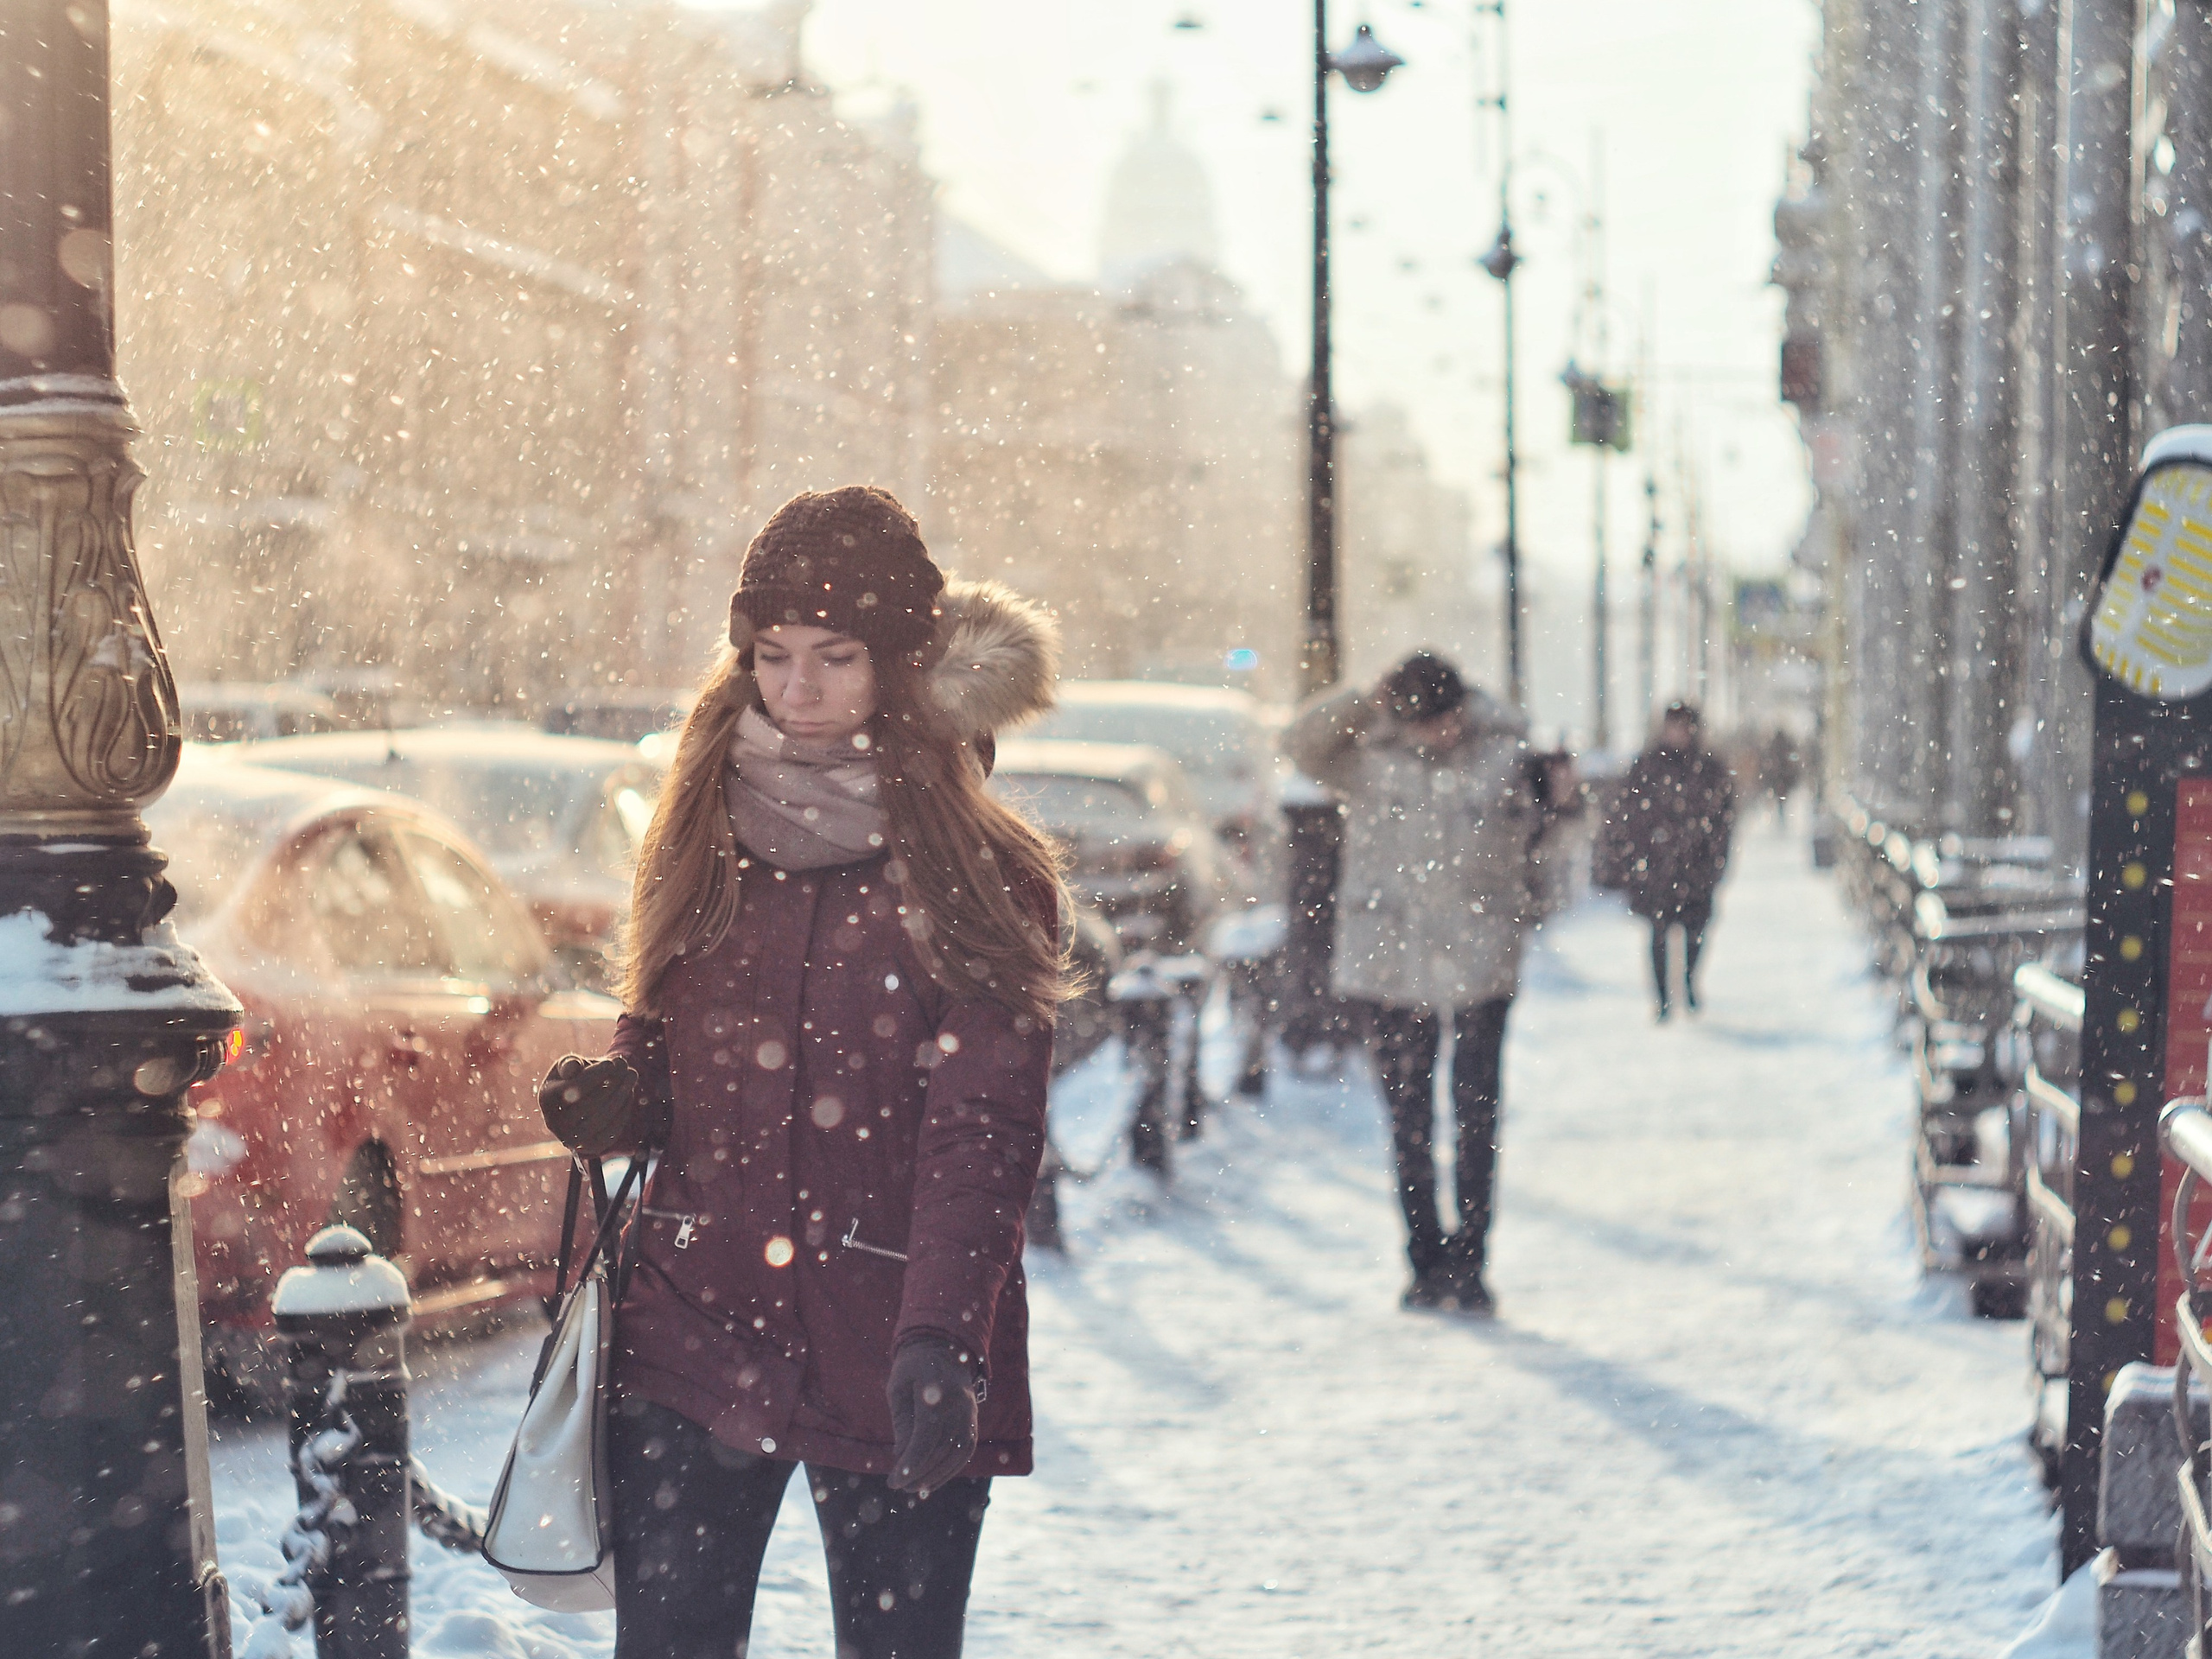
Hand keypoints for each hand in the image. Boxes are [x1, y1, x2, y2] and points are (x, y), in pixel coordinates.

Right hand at [538, 1055, 639, 1155]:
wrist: (577, 1103)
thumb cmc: (573, 1077)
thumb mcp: (568, 1065)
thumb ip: (570, 1063)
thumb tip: (572, 1068)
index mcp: (546, 1098)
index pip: (573, 1088)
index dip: (594, 1075)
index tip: (612, 1062)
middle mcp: (554, 1122)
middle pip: (589, 1105)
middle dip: (613, 1085)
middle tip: (629, 1070)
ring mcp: (571, 1138)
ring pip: (601, 1119)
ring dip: (621, 1097)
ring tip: (632, 1077)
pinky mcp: (589, 1148)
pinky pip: (610, 1133)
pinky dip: (623, 1112)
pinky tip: (629, 1094)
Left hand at [886, 1336, 978, 1493]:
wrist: (945, 1347)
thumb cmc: (913, 1368)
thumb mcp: (898, 1388)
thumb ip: (901, 1422)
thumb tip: (900, 1458)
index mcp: (936, 1391)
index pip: (926, 1437)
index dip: (911, 1464)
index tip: (894, 1481)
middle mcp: (959, 1404)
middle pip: (941, 1450)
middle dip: (918, 1474)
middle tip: (897, 1486)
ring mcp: (970, 1413)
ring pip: (956, 1455)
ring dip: (935, 1476)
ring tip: (913, 1487)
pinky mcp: (974, 1421)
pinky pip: (966, 1452)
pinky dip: (950, 1470)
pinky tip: (933, 1480)